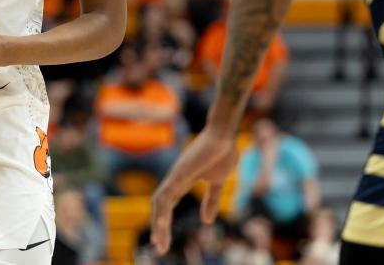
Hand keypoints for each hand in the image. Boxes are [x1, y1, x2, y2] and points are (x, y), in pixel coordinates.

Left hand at [150, 128, 237, 255]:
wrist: (225, 134)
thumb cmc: (222, 152)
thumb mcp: (218, 182)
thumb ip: (211, 200)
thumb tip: (207, 221)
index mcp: (182, 182)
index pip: (168, 206)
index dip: (163, 224)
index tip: (162, 242)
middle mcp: (175, 180)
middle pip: (160, 207)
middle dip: (159, 228)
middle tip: (160, 248)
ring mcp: (176, 175)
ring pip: (159, 202)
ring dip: (158, 223)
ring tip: (159, 242)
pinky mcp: (180, 172)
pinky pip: (167, 193)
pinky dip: (162, 209)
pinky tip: (161, 223)